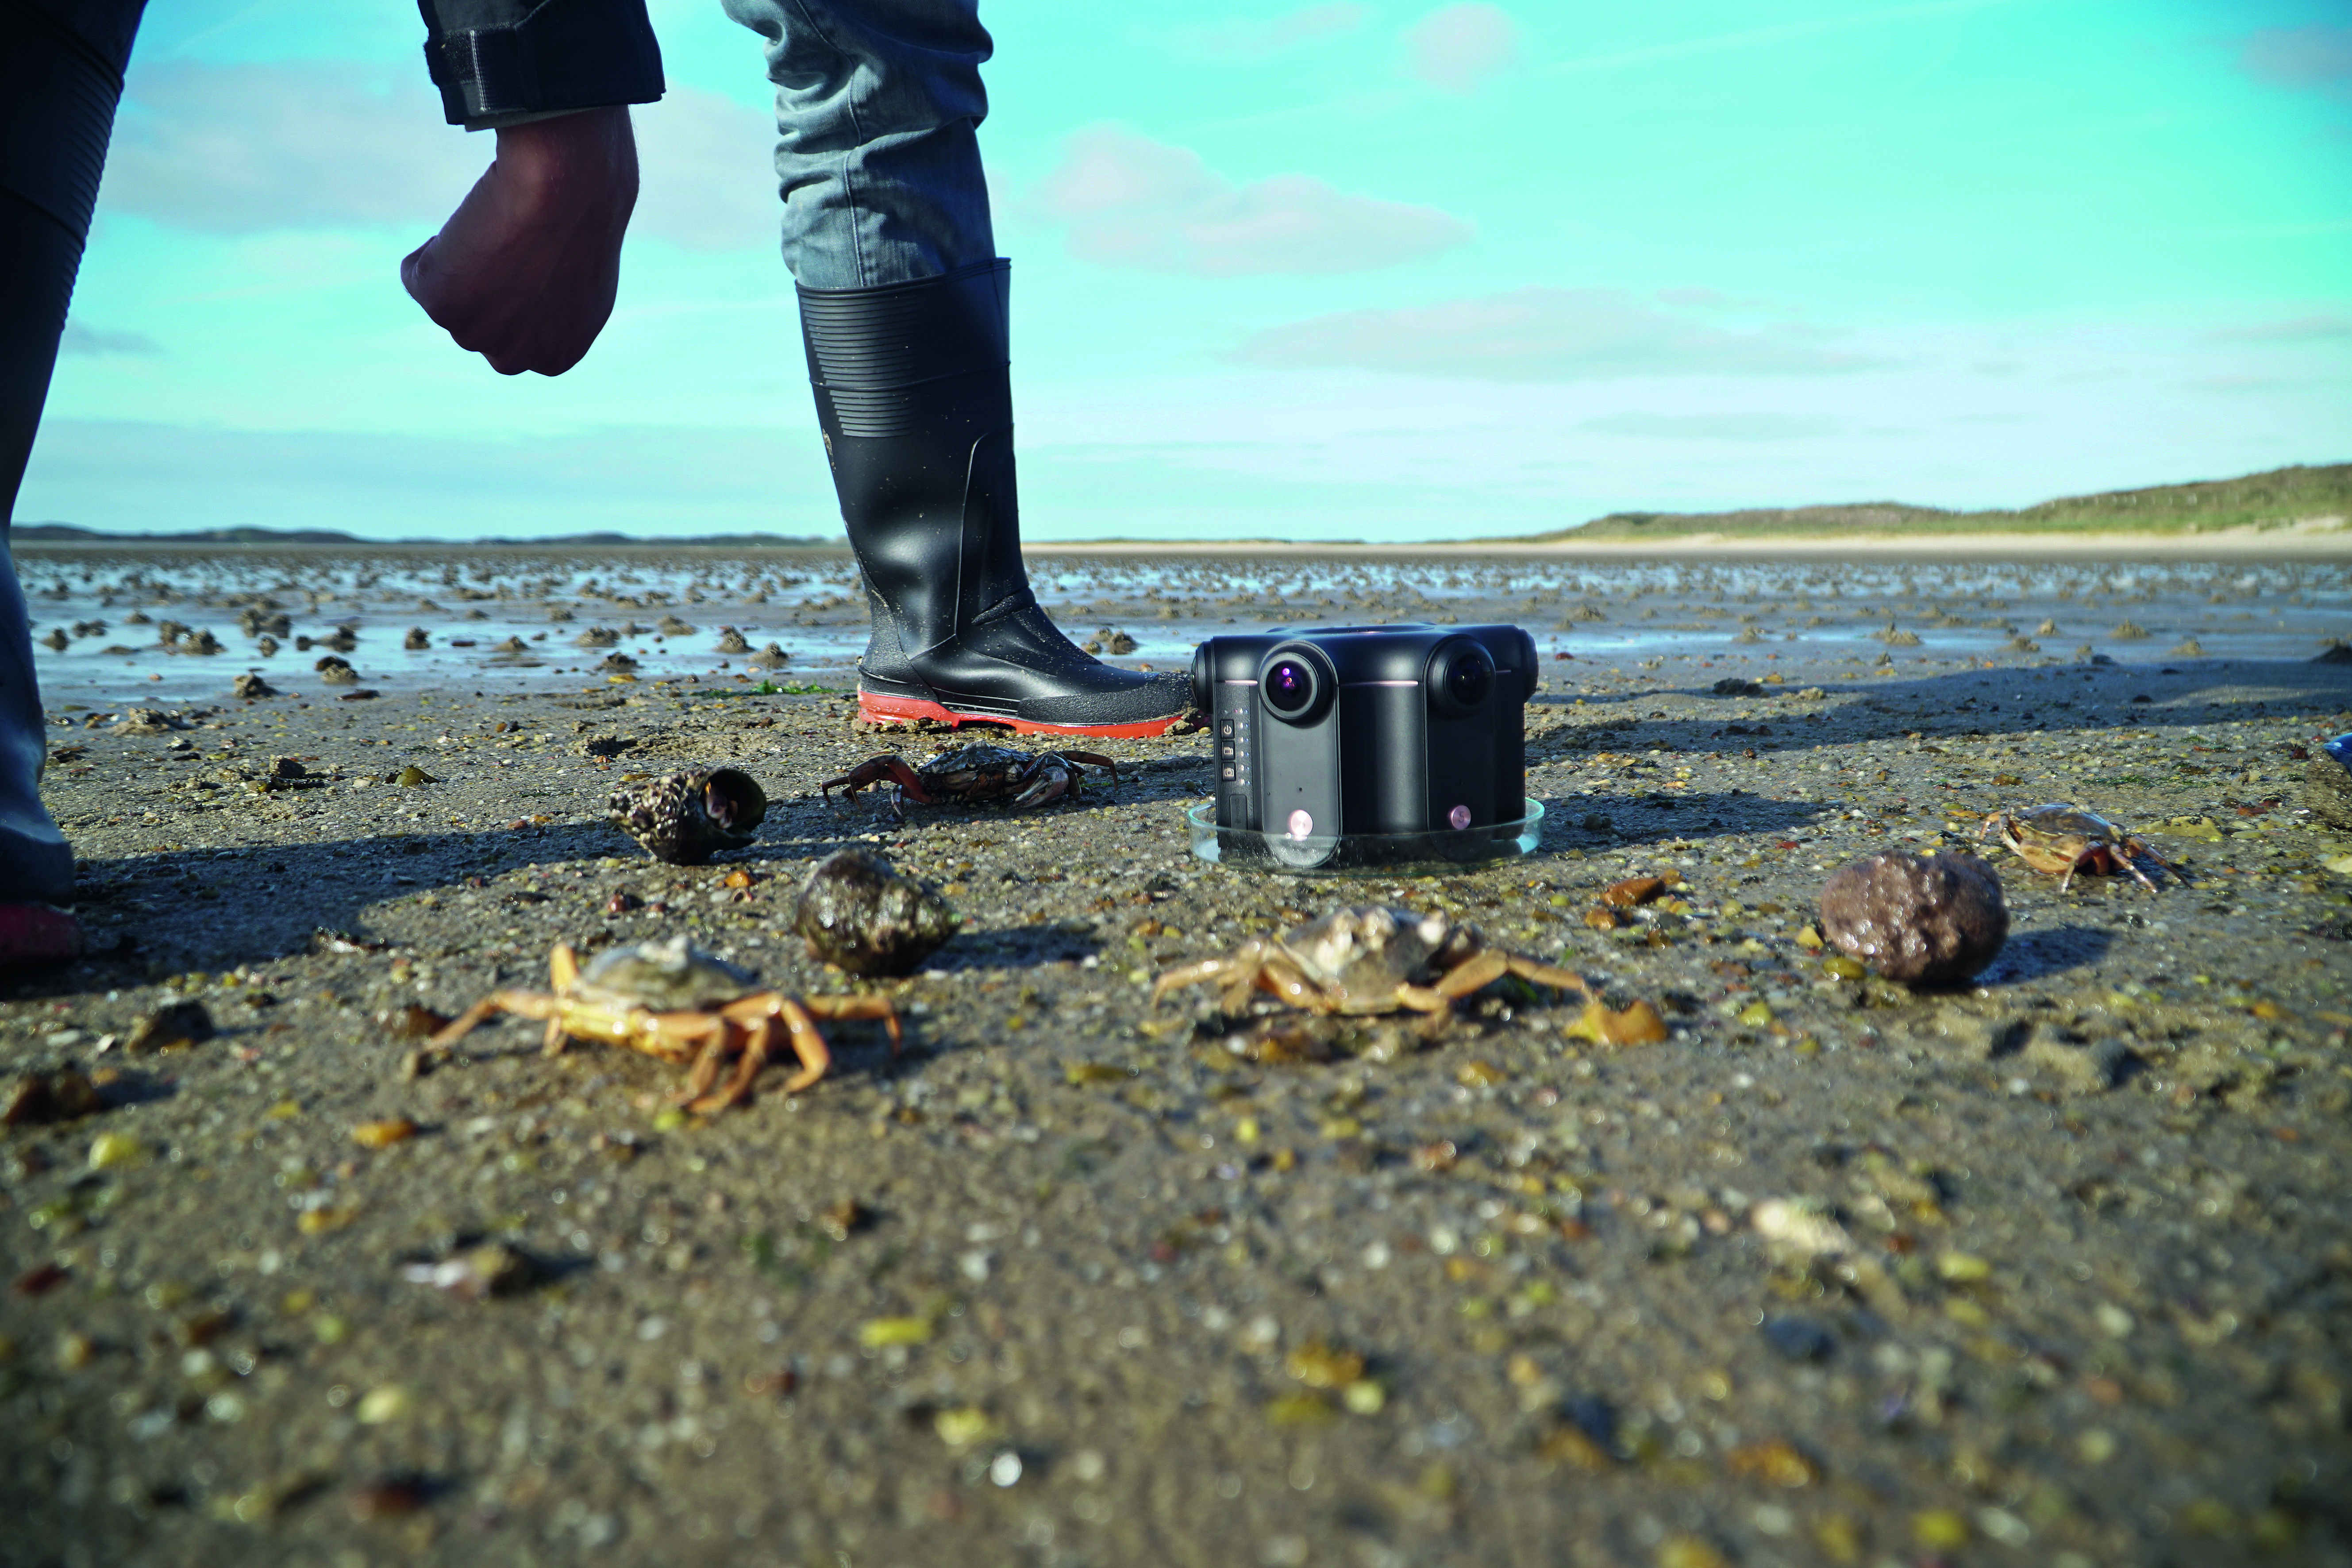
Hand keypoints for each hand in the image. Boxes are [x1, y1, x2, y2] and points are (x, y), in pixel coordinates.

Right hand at [402, 106, 638, 375]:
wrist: (565, 187)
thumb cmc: (583, 218)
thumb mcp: (581, 279)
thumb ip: (552, 309)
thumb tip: (525, 303)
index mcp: (556, 356)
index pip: (518, 340)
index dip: (516, 296)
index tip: (525, 264)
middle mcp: (517, 359)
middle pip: (479, 324)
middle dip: (485, 291)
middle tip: (507, 245)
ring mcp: (476, 337)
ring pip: (447, 298)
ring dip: (461, 263)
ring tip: (497, 231)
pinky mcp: (441, 306)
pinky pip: (414, 273)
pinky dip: (431, 245)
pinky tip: (471, 225)